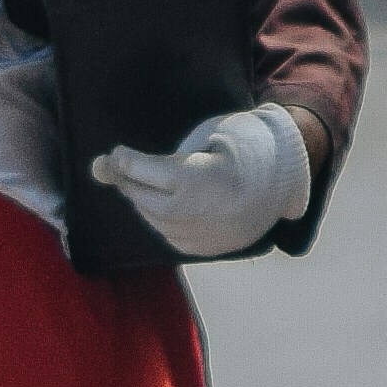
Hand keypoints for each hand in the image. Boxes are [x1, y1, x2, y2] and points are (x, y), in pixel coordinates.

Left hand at [89, 104, 314, 257]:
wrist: (282, 186)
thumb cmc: (241, 152)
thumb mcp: (208, 138)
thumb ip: (159, 153)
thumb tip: (105, 164)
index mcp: (202, 178)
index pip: (146, 171)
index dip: (126, 161)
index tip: (116, 153)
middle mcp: (199, 212)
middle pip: (144, 197)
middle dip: (130, 181)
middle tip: (121, 167)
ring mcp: (200, 235)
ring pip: (152, 218)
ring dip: (142, 199)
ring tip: (144, 182)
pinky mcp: (202, 249)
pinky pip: (167, 233)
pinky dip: (159, 217)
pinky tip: (164, 202)